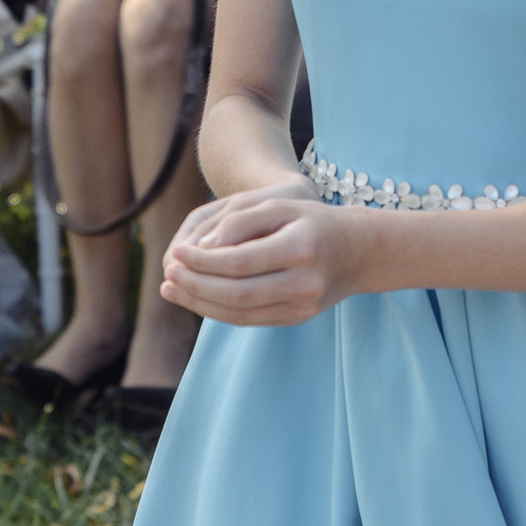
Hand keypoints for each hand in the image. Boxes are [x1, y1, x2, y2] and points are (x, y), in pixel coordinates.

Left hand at [159, 176, 354, 326]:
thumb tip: (200, 247)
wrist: (358, 252)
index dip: (203, 261)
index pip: (241, 262)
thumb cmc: (312, 221)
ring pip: (240, 312)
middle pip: (237, 293)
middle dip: (196, 285)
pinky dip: (218, 311)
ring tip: (171, 289)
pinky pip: (249, 319)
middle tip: (166, 274)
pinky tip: (196, 299)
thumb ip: (240, 222)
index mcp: (301, 249)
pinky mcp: (296, 319)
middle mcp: (304, 284)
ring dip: (200, 303)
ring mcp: (302, 307)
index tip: (175, 253)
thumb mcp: (280, 206)